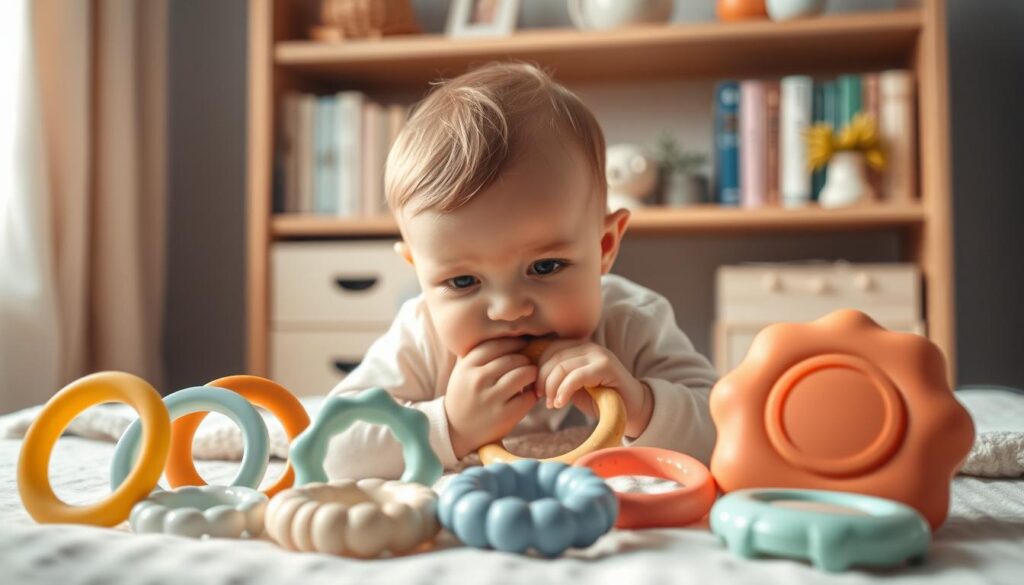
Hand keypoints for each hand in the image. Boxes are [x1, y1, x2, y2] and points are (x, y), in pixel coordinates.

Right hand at [444, 338, 538, 458]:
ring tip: (528, 378)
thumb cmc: (464, 395)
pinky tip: (527, 395)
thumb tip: (509, 332)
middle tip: (527, 365)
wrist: (455, 431)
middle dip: (525, 360)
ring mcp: (491, 398)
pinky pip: (529, 396)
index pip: (498, 344)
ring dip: (531, 374)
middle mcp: (478, 379)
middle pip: (514, 358)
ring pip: (524, 373)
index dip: (514, 343)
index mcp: (468, 365)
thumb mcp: (463, 371)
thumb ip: (480, 353)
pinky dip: (532, 394)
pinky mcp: (505, 415)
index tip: (522, 346)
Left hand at [536, 340, 652, 437]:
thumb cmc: (601, 399)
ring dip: (551, 387)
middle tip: (541, 398)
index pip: (549, 350)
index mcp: (579, 348)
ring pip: (562, 366)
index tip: (534, 390)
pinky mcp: (606, 367)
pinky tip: (560, 403)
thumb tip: (531, 380)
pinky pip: (576, 376)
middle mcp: (589, 346)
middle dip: (541, 379)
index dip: (537, 369)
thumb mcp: (574, 388)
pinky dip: (564, 391)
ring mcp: (599, 354)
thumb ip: (557, 379)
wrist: (632, 409)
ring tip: (551, 403)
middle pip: (553, 357)